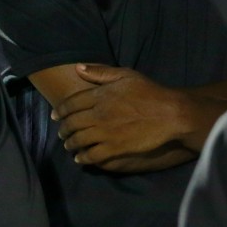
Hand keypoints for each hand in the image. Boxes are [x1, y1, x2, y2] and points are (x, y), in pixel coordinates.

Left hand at [54, 65, 186, 165]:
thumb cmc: (150, 92)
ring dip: (70, 144)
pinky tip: (81, 158)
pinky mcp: (114, 148)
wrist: (170, 114)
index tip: (56, 116)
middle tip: (62, 133)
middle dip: (63, 129)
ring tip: (69, 145)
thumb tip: (78, 68)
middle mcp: (98, 115)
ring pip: (78, 140)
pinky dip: (83, 157)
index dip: (60, 111)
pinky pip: (91, 155)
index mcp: (100, 96)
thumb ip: (101, 72)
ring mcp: (105, 133)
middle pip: (71, 124)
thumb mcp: (127, 75)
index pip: (71, 104)